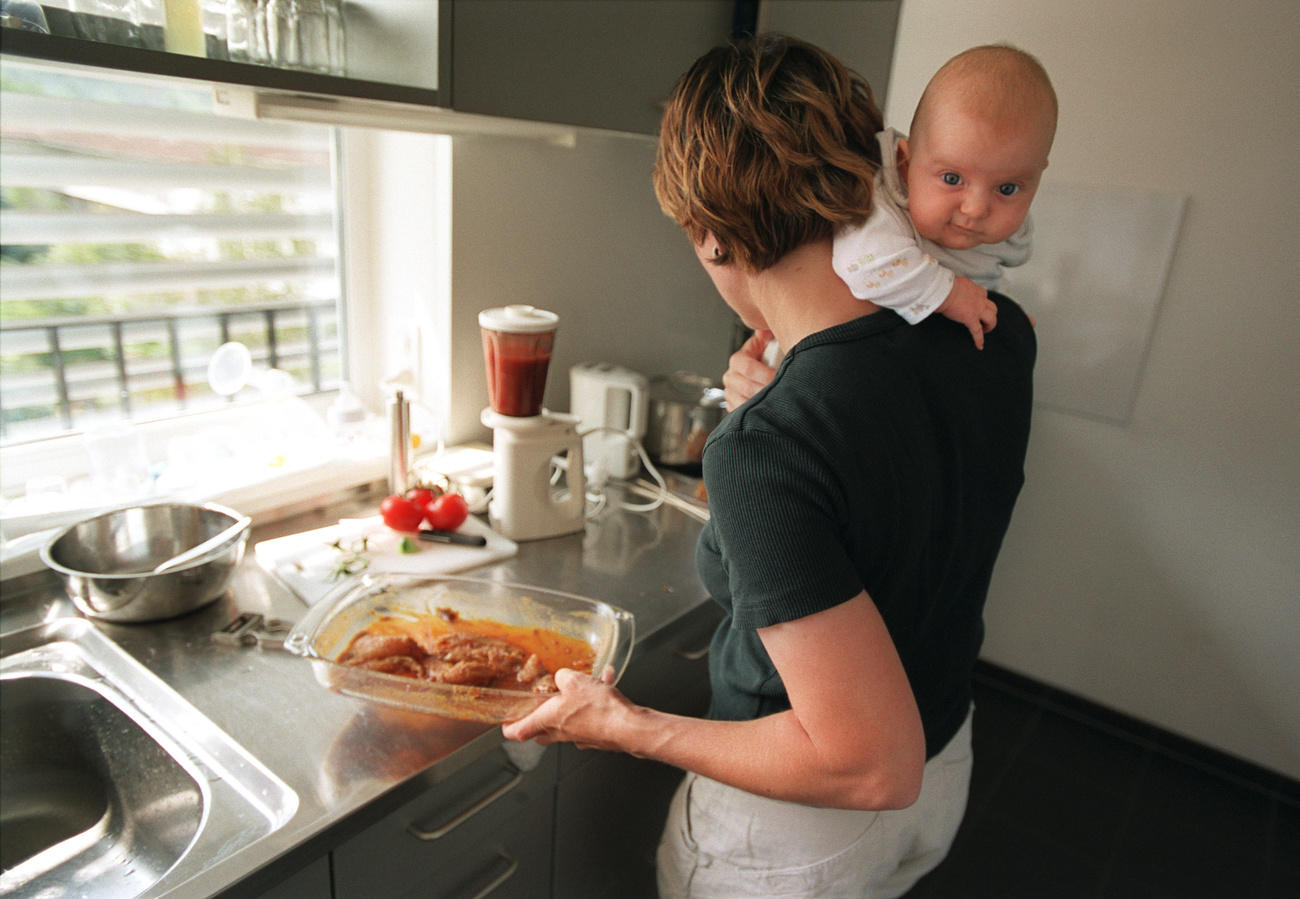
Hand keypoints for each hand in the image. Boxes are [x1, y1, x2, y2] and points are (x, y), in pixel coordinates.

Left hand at [501, 667, 630, 750]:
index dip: (508, 728)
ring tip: (587, 683)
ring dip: (573, 703)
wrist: (628, 727)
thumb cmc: (599, 710)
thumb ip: (562, 677)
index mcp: (548, 720)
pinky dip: (596, 701)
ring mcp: (579, 736)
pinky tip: (607, 683)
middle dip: (539, 720)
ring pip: (568, 721)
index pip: (518, 732)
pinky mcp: (596, 735)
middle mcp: (561, 732)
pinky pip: (591, 716)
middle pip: (541, 732)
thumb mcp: (574, 681)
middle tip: (539, 707)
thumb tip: (561, 677)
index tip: (505, 724)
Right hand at [722, 329, 776, 409]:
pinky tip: (769, 410)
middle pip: (747, 387)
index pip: (747, 367)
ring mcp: (731, 394)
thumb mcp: (766, 345)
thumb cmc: (765, 361)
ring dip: (763, 404)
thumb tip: (766, 331)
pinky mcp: (733, 408)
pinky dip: (757, 414)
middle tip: (783, 392)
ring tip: (778, 402)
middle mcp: (731, 377)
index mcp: (737, 360)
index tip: (779, 377)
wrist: (759, 377)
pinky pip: (742, 413)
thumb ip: (766, 337)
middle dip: (767, 391)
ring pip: (745, 403)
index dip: (765, 374)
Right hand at [938, 277, 996, 348]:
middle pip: (992, 307)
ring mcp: (977, 309)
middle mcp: (979, 298)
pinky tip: (979, 346)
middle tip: (986, 320)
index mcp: (973, 289)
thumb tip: (944, 291)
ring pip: (991, 318)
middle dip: (991, 314)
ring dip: (990, 325)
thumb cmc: (943, 286)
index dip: (982, 300)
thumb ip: (953, 288)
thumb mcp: (952, 284)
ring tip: (985, 331)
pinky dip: (979, 339)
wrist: (943, 290)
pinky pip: (977, 331)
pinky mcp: (971, 318)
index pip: (983, 294)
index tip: (980, 304)